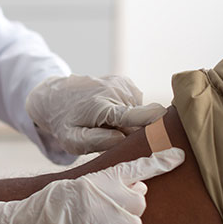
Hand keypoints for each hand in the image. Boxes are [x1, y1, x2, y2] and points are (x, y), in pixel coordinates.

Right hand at [0, 148, 184, 223]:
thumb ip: (108, 185)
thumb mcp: (77, 184)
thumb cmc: (50, 205)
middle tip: (105, 212)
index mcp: (99, 178)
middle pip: (140, 204)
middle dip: (129, 209)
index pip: (136, 167)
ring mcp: (105, 223)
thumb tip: (140, 191)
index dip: (161, 161)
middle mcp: (106, 198)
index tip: (181, 155)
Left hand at [26, 74, 166, 154]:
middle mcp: (114, 91)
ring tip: (105, 123)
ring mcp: (121, 83)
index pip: (131, 115)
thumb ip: (95, 141)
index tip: (168, 124)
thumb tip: (122, 139)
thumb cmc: (64, 123)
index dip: (151, 121)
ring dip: (128, 123)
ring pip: (139, 113)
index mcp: (101, 107)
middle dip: (132, 133)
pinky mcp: (125, 82)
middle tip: (110, 137)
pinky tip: (110, 113)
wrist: (55, 95)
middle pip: (140, 121)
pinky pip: (136, 104)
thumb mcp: (71, 140)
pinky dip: (127, 112)